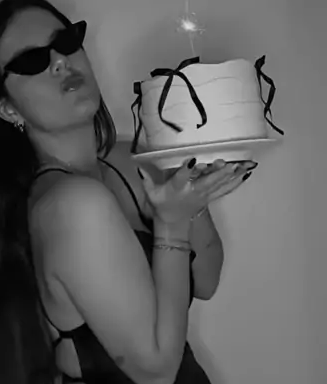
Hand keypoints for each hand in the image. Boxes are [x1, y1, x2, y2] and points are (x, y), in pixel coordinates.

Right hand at [137, 157, 254, 224]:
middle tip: (226, 162)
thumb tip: (138, 167)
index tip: (192, 160)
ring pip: (219, 185)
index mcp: (178, 188)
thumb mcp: (151, 194)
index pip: (182, 178)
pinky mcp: (212, 197)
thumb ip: (146, 181)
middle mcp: (194, 191)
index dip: (187, 170)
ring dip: (231, 175)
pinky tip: (246, 173)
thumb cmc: (163, 204)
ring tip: (242, 165)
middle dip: (217, 172)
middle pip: (207, 182)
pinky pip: (226, 190)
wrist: (174, 222)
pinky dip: (236, 182)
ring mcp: (205, 195)